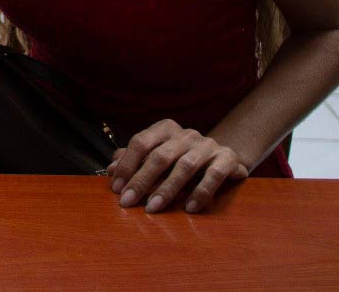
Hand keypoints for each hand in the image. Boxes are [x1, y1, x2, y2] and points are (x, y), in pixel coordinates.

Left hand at [106, 119, 248, 213]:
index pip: (141, 142)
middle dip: (141, 180)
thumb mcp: (158, 156)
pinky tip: (189, 208)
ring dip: (167, 189)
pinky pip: (214, 175)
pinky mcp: (228, 158)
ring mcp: (208, 145)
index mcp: (165, 129)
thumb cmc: (182, 159)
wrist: (223, 158)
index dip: (126, 165)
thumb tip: (110, 169)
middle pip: (160, 156)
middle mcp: (186, 134)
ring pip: (185, 166)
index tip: (116, 188)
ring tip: (153, 208)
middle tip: (128, 202)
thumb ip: (134, 160)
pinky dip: (201, 192)